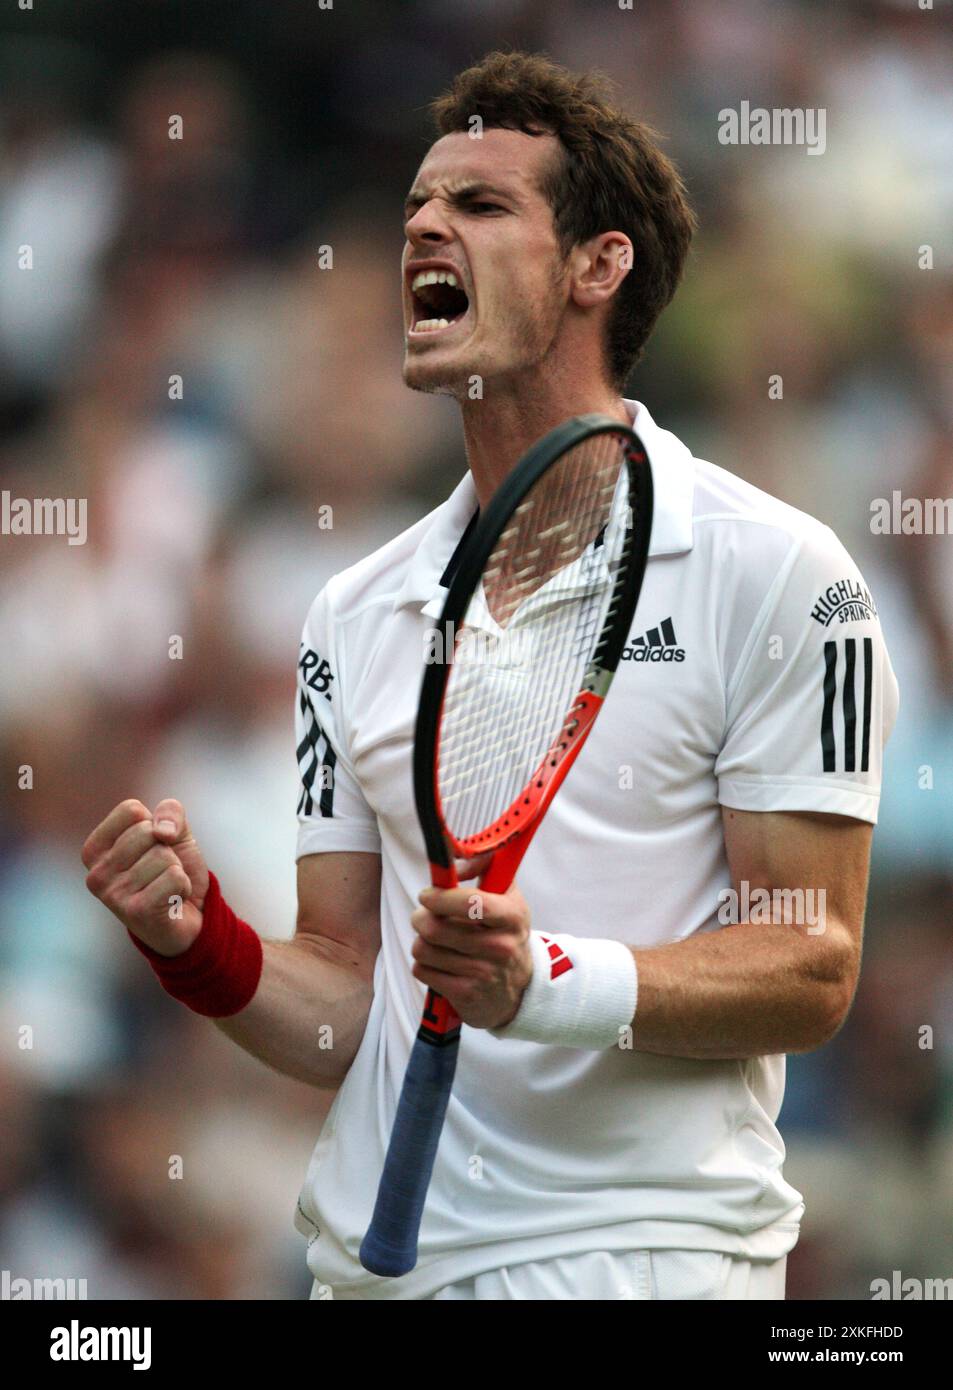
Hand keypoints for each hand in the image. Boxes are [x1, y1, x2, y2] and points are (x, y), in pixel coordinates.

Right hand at [81, 798, 209, 956]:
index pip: (130, 810)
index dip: (154, 824)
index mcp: (94, 850)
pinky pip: (174, 877)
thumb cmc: (172, 870)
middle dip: (167, 849)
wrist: (190, 918)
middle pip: (146, 831)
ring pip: (163, 856)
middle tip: (161, 872)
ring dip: (176, 870)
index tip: (153, 848)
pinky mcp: (136, 912)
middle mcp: (95, 874)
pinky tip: (172, 900)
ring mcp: (113, 895)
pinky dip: (184, 886)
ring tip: (166, 888)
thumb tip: (162, 831)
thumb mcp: (174, 831)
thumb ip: (169, 811)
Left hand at [410, 854, 532, 1028]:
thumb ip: (485, 866)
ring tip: (435, 940)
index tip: (427, 895)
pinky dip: (424, 964)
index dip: (441, 897)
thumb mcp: (507, 897)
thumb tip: (453, 861)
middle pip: (436, 928)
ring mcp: (482, 973)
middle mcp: (500, 946)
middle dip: (421, 918)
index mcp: (511, 917)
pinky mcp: (465, 994)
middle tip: (424, 916)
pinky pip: (422, 970)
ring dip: (421, 942)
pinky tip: (439, 962)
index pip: (472, 903)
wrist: (518, 988)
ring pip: (423, 949)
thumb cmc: (505, 933)